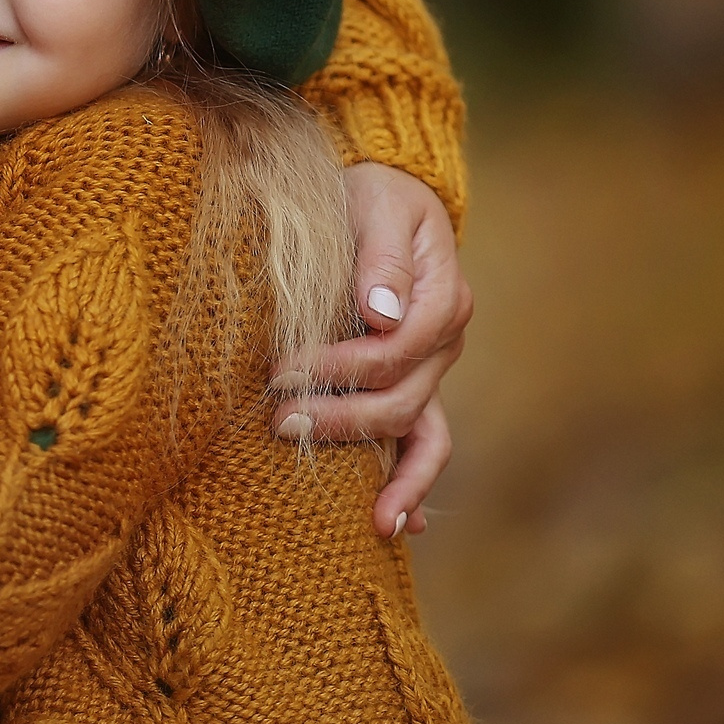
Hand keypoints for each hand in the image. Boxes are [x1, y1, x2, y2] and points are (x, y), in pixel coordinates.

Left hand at [274, 162, 470, 537]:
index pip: (396, 349)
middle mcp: (443, 342)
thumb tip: (378, 313)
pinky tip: (400, 527)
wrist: (382, 198)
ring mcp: (430, 370)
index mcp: (442, 297)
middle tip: (280, 421)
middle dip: (343, 418)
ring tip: (368, 520)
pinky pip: (424, 444)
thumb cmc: (372, 196)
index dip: (341, 365)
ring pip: (423, 435)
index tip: (282, 369)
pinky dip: (414, 484)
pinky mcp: (410, 385)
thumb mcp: (377, 204)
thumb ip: (380, 255)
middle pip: (402, 399)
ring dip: (391, 476)